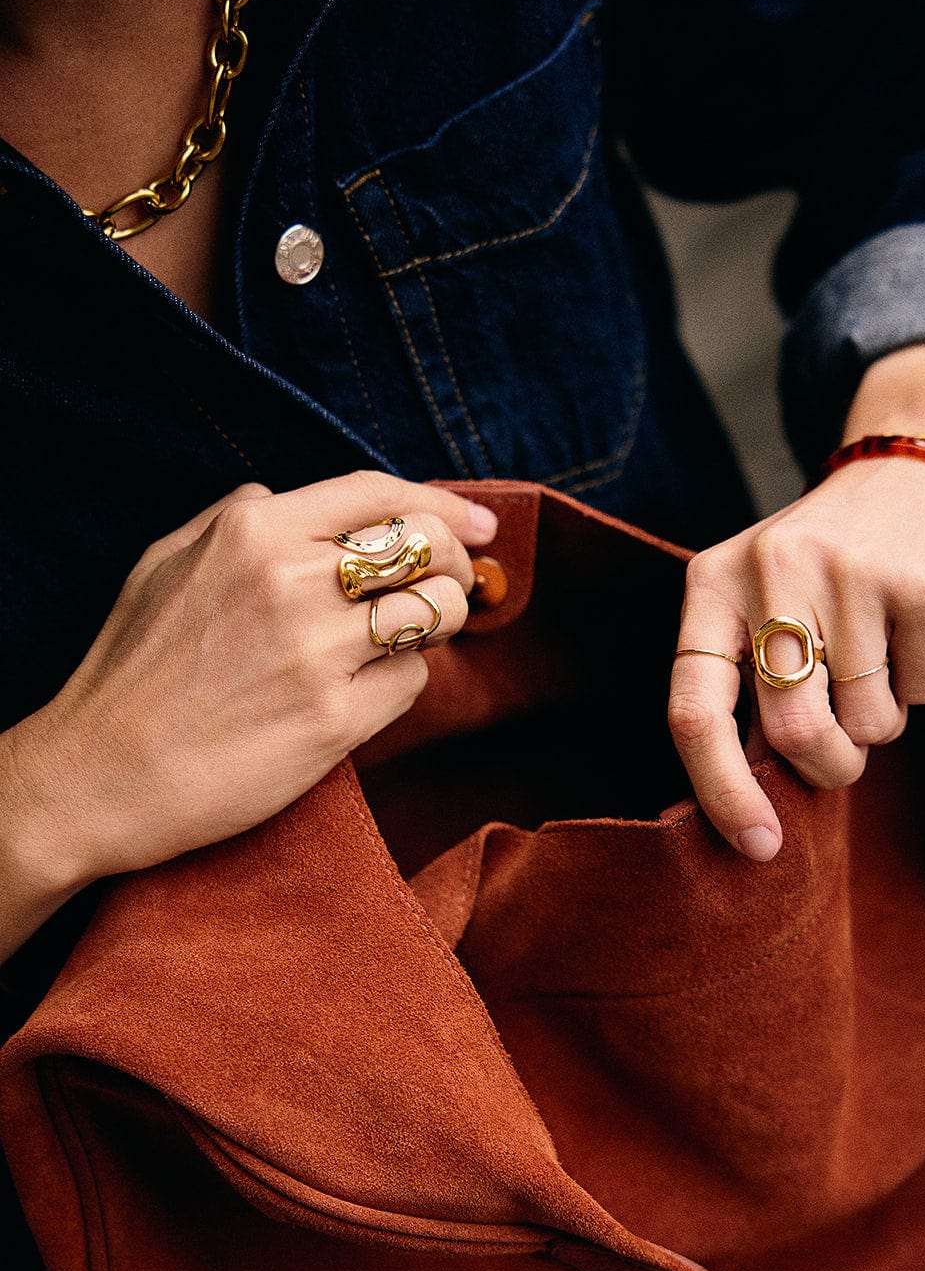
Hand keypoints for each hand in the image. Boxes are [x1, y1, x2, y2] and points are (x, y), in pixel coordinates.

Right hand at [1, 471, 496, 904]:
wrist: (101, 775)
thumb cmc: (132, 671)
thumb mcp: (166, 562)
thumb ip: (233, 517)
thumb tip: (289, 496)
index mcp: (252, 531)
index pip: (380, 494)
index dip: (444, 505)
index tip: (478, 523)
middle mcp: (291, 582)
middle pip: (426, 547)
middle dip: (454, 563)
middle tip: (451, 585)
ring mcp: (317, 654)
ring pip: (436, 612)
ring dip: (442, 621)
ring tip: (413, 635)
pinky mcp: (334, 722)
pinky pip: (412, 682)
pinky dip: (404, 681)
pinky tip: (368, 690)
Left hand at [667, 344, 924, 859]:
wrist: (911, 466)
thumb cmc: (821, 563)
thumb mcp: (758, 600)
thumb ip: (744, 684)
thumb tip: (751, 797)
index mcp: (711, 584)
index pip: (695, 710)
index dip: (721, 791)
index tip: (757, 847)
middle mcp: (771, 569)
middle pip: (791, 731)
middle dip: (826, 768)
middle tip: (842, 757)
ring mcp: (850, 573)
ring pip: (867, 723)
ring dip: (878, 724)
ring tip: (876, 665)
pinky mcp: (921, 583)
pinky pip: (922, 692)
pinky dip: (921, 686)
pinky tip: (913, 632)